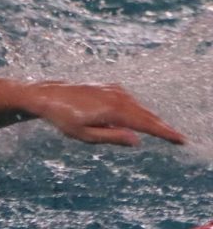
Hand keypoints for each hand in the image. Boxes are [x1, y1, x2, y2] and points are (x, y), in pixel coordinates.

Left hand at [27, 82, 185, 146]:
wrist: (48, 96)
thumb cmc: (63, 119)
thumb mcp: (84, 134)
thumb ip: (112, 137)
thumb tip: (137, 140)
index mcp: (113, 111)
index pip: (146, 124)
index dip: (165, 133)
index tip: (180, 139)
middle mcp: (118, 98)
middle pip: (147, 115)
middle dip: (162, 127)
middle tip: (178, 139)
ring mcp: (114, 90)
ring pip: (139, 107)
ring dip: (151, 119)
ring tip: (163, 131)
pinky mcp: (110, 87)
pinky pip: (130, 101)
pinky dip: (139, 110)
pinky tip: (141, 118)